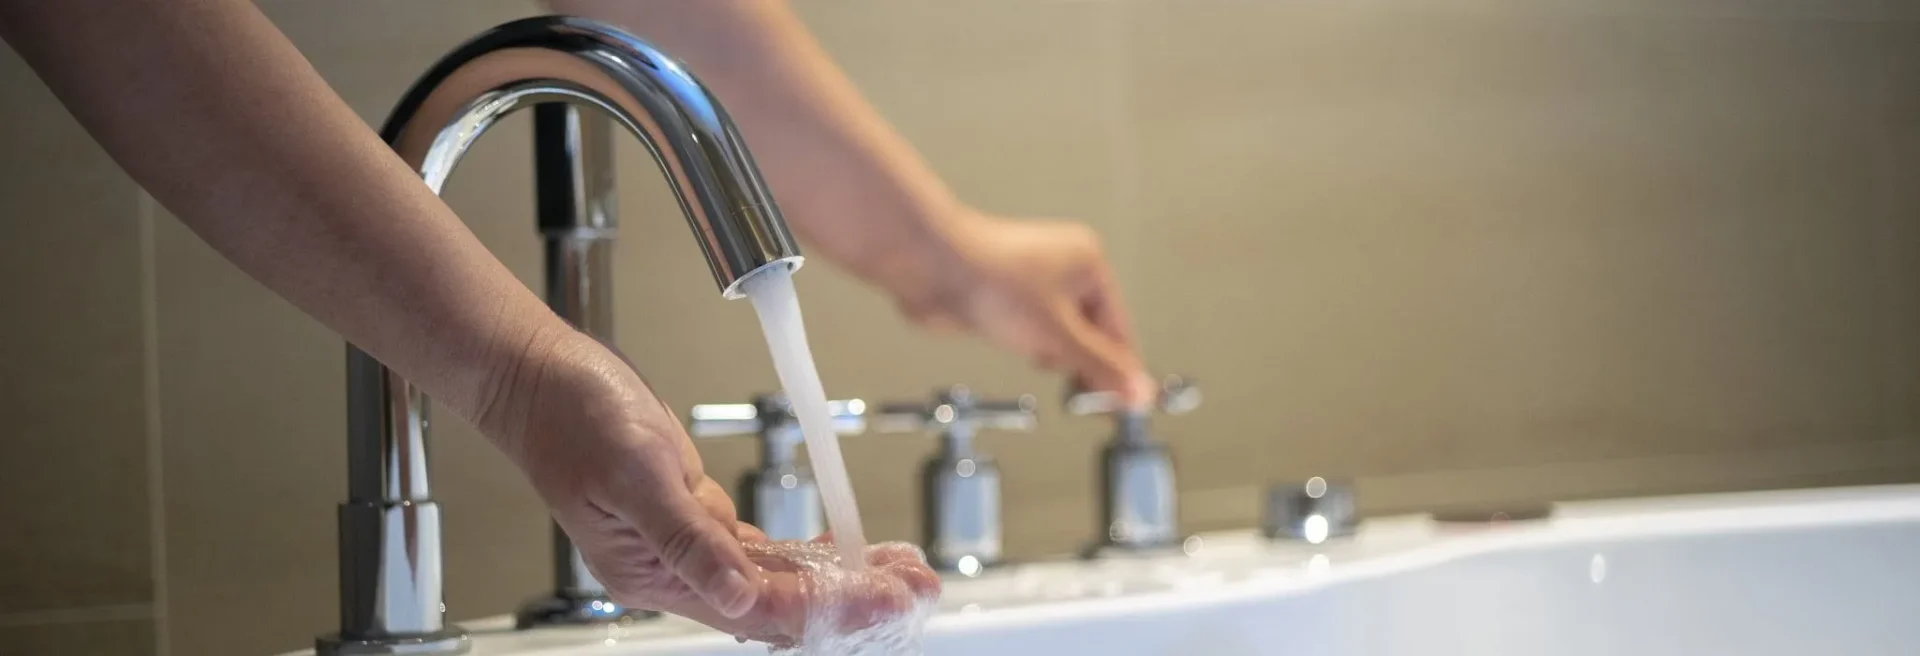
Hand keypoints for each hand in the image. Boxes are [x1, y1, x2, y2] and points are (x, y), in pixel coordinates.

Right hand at [474, 328, 935, 643]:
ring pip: (781, 577)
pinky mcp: (696, 514)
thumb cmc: (573, 419)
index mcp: (657, 576)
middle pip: (782, 603)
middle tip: (918, 587)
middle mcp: (678, 571)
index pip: (761, 610)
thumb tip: (743, 596)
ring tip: (903, 571)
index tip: (884, 598)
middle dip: (854, 598)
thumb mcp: (636, 476)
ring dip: (843, 576)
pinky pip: (765, 547)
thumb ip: (689, 540)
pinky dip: (810, 550)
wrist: (539, 377)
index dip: (829, 609)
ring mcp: (689, 544)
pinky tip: (847, 548)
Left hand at [894, 210, 1155, 406]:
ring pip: (1058, 334)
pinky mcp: (1006, 295)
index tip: (1122, 407)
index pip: (1119, 330)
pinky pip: (1030, 329)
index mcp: (1089, 264)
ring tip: (1031, 349)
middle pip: (1091, 333)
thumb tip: (1138, 391)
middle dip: (1079, 360)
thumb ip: (1101, 368)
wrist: (931, 267)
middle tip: (1077, 392)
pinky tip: (1013, 341)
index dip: (1119, 371)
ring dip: (1049, 352)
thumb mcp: (1059, 336)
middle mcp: (1065, 267)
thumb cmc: (992, 281)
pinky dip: (1026, 343)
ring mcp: (1033, 280)